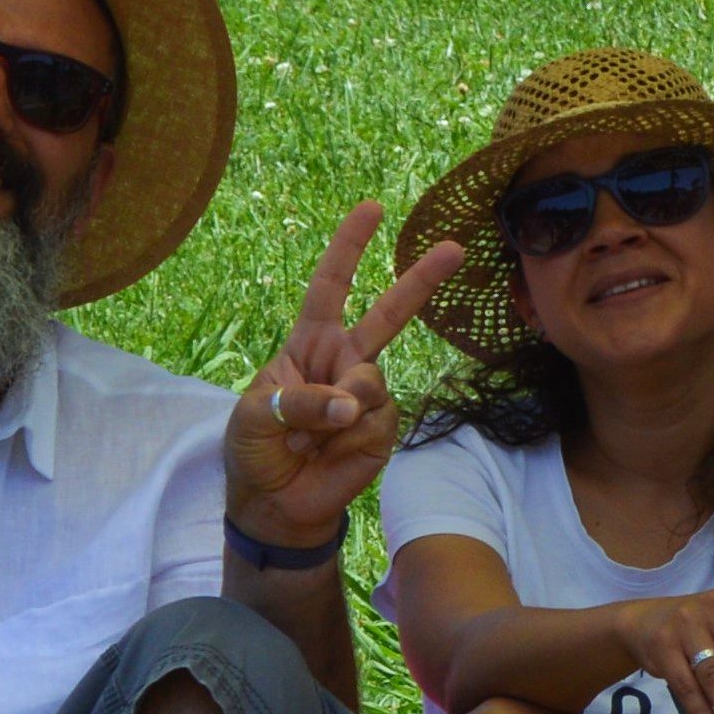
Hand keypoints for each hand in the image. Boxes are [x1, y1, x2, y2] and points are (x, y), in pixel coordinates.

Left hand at [223, 204, 463, 549]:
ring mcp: (366, 395)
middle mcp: (343, 361)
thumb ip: (301, 401)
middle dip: (421, 280)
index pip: (329, 288)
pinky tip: (332, 451)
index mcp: (308, 345)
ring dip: (342, 406)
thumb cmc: (256, 451)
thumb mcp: (256, 416)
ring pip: (372, 380)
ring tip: (316, 435)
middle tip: (456, 248)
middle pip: (387, 314)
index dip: (348, 249)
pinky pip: (376, 419)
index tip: (371, 209)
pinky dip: (350, 436)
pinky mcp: (382, 429)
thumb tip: (353, 403)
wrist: (275, 504)